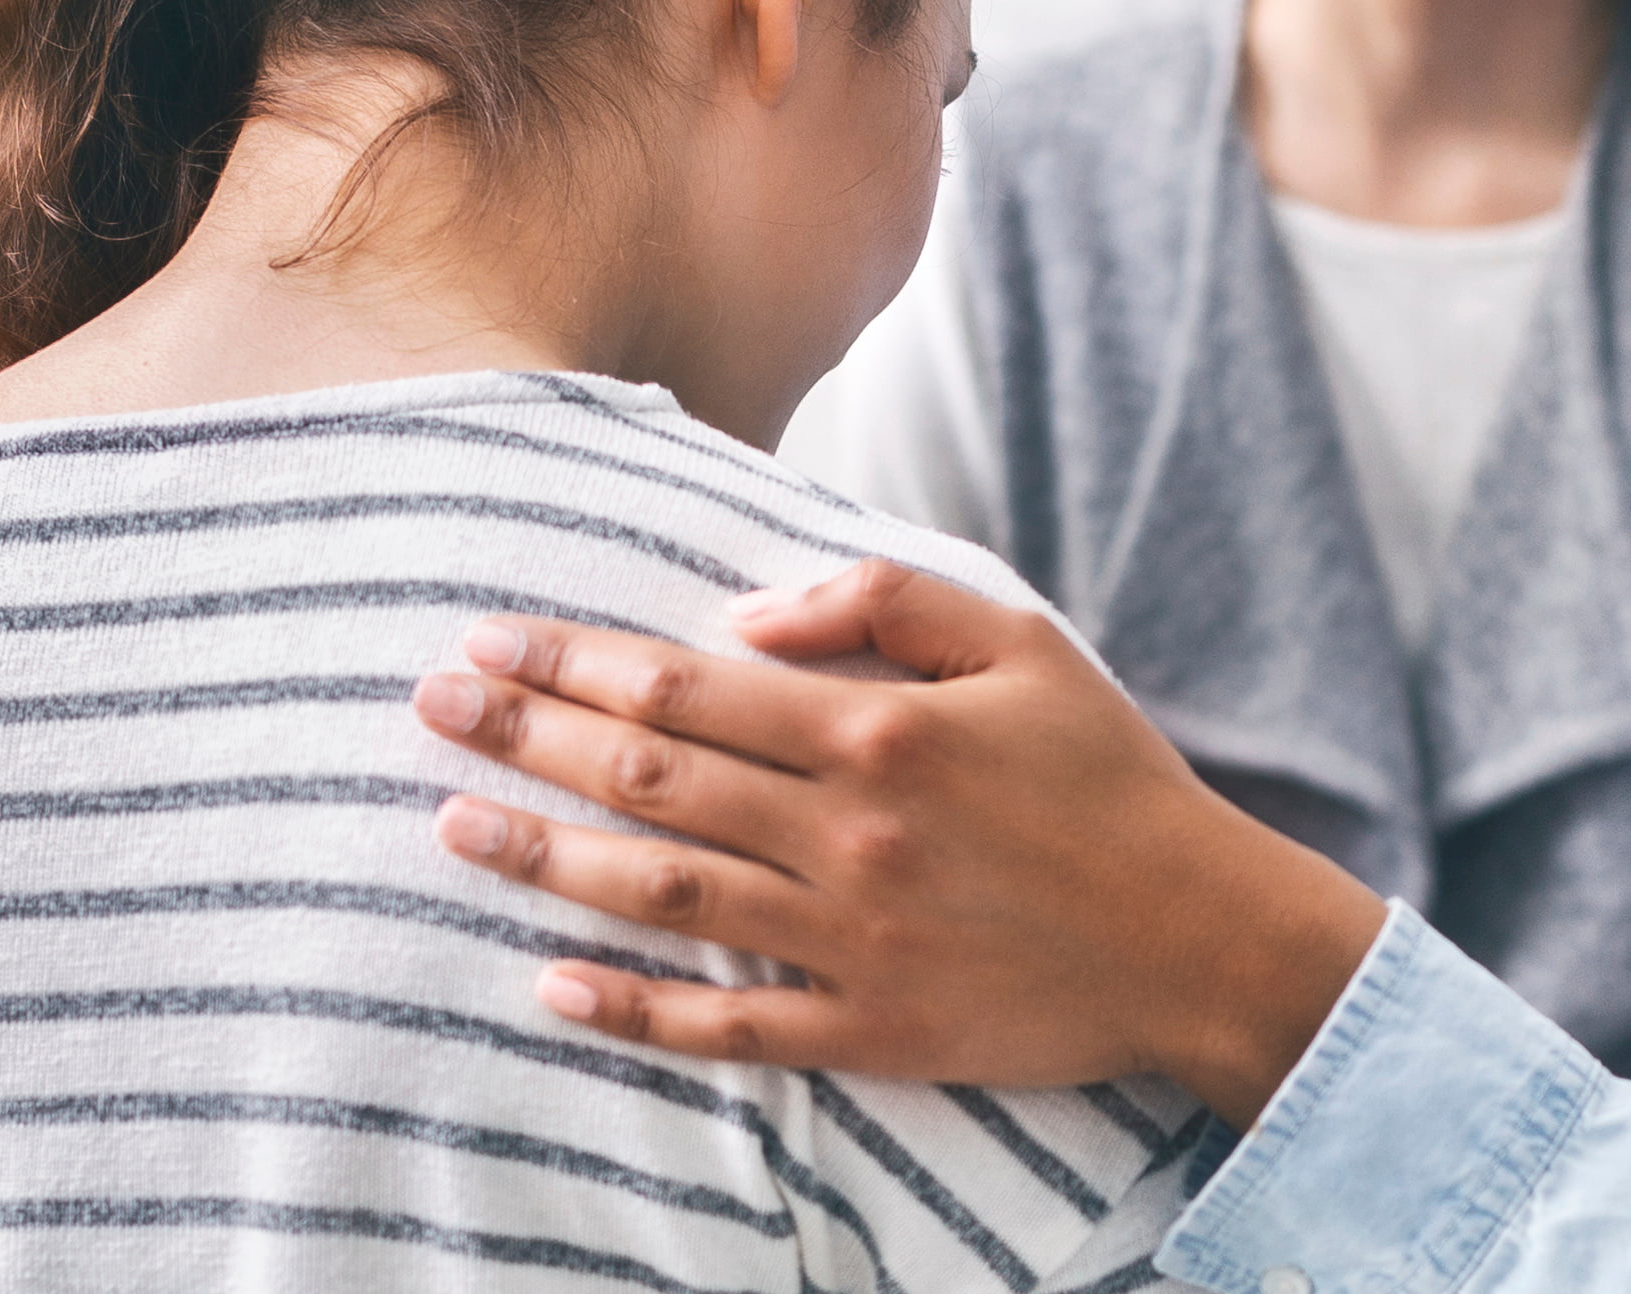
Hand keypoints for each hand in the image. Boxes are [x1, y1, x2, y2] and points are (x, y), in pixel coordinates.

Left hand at [420, 559, 1385, 1127]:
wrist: (1201, 937)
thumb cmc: (1110, 776)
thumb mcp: (1022, 642)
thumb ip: (884, 600)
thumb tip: (749, 614)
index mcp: (877, 730)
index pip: (685, 689)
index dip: (572, 663)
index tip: (488, 640)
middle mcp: (847, 834)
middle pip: (649, 781)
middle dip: (525, 740)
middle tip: (429, 708)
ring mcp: (851, 939)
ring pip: (663, 896)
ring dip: (546, 861)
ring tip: (451, 830)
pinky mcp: (869, 1029)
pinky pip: (728, 1028)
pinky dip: (634, 1013)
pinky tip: (552, 987)